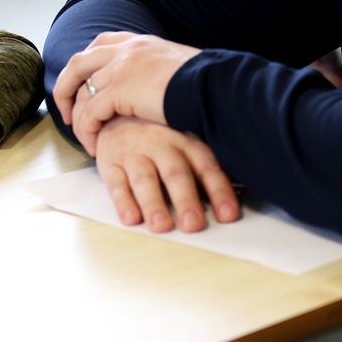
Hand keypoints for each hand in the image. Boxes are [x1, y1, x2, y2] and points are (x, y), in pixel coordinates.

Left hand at [52, 32, 199, 148]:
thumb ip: (158, 72)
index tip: (82, 83)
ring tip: (84, 138)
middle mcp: (125, 50)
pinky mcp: (119, 90)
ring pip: (81, 93)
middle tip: (66, 113)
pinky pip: (90, 113)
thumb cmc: (207, 85)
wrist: (215, 89)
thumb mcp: (178, 68)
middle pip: (78, 64)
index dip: (86, 64)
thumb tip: (158, 87)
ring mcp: (120, 68)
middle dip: (65, 88)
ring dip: (77, 118)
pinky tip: (94, 146)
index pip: (101, 44)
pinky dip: (87, 131)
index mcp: (140, 43)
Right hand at [91, 118, 240, 232]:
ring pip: (144, 179)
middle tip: (193, 224)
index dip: (219, 190)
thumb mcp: (184, 142)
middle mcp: (161, 146)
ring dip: (154, 203)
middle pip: (175, 173)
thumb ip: (203, 169)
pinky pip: (116, 183)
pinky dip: (123, 202)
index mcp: (186, 142)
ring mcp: (134, 153)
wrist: (114, 114)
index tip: (228, 215)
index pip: (206, 167)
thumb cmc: (158, 138)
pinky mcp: (110, 162)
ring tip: (161, 226)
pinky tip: (131, 218)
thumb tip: (230, 203)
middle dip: (185, 200)